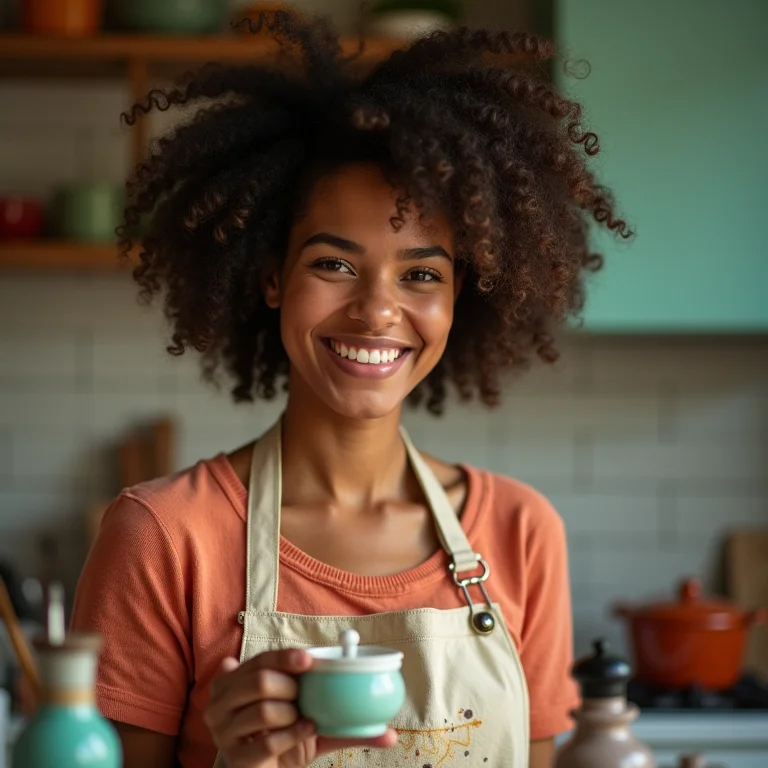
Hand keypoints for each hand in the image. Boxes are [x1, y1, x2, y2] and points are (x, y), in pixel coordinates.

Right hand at [204, 649, 397, 767]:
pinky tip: (305, 731)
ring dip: (292, 715)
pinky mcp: (236, 757)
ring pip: (266, 710)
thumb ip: (344, 721)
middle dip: (290, 688)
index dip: (285, 657)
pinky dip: (292, 736)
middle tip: (303, 698)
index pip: (261, 660)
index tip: (309, 659)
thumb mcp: (313, 723)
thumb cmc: (288, 741)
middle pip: (261, 681)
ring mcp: (225, 731)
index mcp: (236, 681)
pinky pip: (268, 741)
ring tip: (302, 719)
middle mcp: (223, 702)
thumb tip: (392, 734)